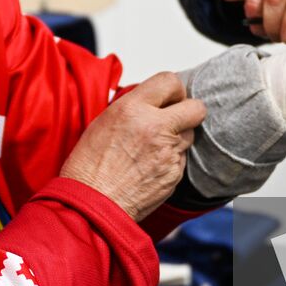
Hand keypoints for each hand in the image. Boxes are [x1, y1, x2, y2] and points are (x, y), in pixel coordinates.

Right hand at [60, 73, 206, 220]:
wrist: (91, 204)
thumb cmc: (89, 166)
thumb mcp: (104, 121)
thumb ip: (133, 107)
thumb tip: (152, 102)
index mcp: (133, 109)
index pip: (171, 81)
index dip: (173, 89)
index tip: (169, 97)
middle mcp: (155, 127)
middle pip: (196, 108)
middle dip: (189, 110)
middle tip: (175, 117)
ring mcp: (168, 153)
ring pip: (190, 135)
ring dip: (178, 137)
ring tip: (154, 147)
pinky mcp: (174, 174)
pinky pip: (182, 159)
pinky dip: (171, 160)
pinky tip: (150, 167)